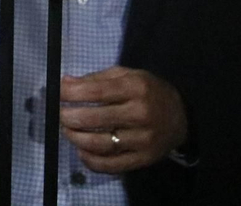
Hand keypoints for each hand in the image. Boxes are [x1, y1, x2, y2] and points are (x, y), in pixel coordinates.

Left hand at [59, 67, 187, 173]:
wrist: (182, 117)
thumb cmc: (148, 91)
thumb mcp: (127, 75)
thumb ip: (96, 79)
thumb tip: (65, 84)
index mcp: (136, 88)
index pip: (97, 92)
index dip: (72, 93)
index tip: (58, 93)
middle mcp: (140, 113)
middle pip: (96, 119)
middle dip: (70, 117)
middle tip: (60, 115)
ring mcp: (143, 139)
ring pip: (101, 144)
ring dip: (77, 139)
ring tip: (67, 131)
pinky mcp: (143, 159)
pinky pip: (112, 164)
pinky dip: (91, 161)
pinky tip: (81, 151)